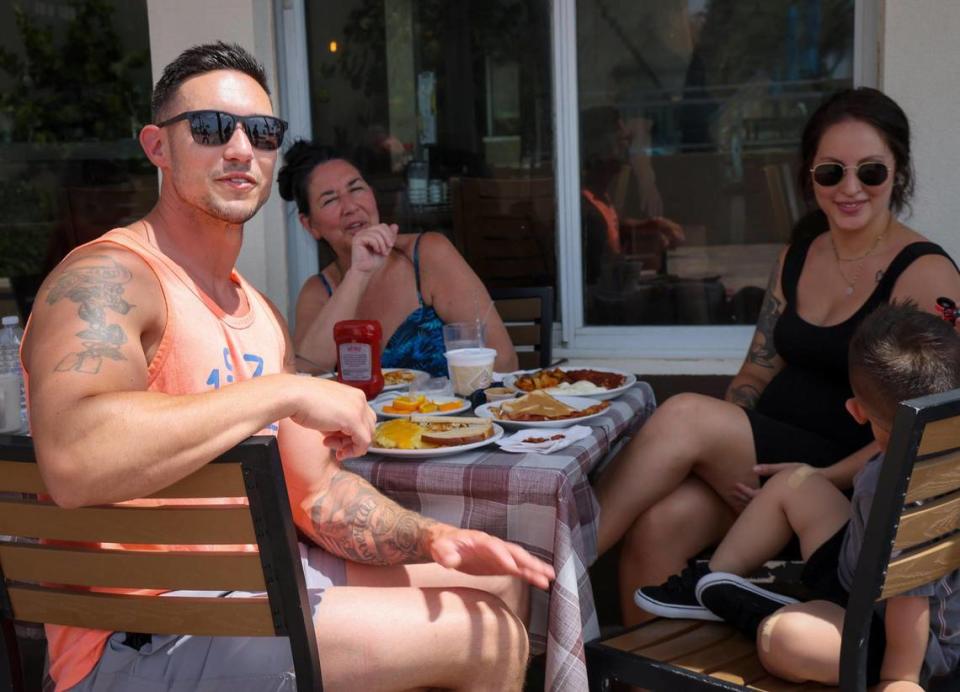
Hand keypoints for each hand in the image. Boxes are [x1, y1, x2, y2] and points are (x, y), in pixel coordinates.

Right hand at [289, 377, 376, 460]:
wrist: (293, 396)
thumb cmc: (303, 401)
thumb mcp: (327, 411)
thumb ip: (338, 422)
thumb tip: (341, 436)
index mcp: (353, 394)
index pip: (364, 418)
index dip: (353, 433)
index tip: (338, 440)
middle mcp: (360, 399)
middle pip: (368, 427)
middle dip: (352, 440)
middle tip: (335, 445)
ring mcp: (359, 409)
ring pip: (367, 435)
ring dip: (350, 446)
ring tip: (330, 444)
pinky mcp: (354, 420)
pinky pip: (364, 442)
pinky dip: (354, 451)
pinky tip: (339, 453)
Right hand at [350, 223, 398, 273]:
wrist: (365, 271)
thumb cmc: (374, 262)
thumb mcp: (386, 247)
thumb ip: (390, 237)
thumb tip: (395, 225)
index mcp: (370, 233)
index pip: (383, 226)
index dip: (389, 234)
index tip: (391, 245)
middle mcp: (364, 232)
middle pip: (381, 227)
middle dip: (387, 238)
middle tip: (389, 248)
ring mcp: (359, 235)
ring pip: (377, 233)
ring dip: (383, 244)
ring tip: (382, 252)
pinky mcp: (357, 240)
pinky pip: (371, 237)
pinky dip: (377, 245)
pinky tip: (376, 251)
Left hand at [428, 525, 555, 589]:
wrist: (446, 543)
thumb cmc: (443, 544)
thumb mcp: (440, 548)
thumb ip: (445, 553)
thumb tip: (449, 561)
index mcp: (480, 540)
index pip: (494, 547)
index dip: (502, 556)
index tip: (511, 567)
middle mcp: (494, 546)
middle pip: (514, 552)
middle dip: (528, 561)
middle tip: (542, 571)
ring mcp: (499, 556)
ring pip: (520, 560)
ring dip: (535, 568)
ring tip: (550, 577)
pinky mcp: (501, 565)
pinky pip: (518, 570)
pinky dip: (530, 575)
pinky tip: (542, 582)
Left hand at [731, 463, 806, 508]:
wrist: (827, 484)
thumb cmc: (807, 475)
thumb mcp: (788, 468)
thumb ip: (771, 469)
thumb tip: (753, 468)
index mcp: (776, 494)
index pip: (755, 496)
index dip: (743, 492)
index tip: (734, 486)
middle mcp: (778, 503)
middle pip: (756, 503)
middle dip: (743, 498)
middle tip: (732, 493)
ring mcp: (783, 506)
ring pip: (763, 507)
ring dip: (750, 501)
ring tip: (739, 497)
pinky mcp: (788, 506)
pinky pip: (770, 506)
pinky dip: (761, 504)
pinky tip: (757, 499)